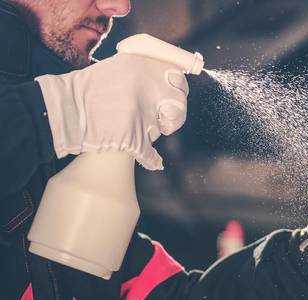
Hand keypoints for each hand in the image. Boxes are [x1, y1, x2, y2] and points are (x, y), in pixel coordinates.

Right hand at [35, 53, 188, 169]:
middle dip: (175, 112)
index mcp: (142, 67)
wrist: (66, 109)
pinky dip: (153, 161)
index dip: (178, 87)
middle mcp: (147, 89)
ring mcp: (142, 115)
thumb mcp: (118, 67)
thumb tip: (165, 78)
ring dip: (159, 130)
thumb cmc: (87, 90)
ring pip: (165, 127)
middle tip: (165, 116)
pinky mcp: (134, 139)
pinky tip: (155, 162)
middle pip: (179, 103)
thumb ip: (142, 72)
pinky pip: (151, 156)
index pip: (177, 76)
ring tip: (145, 128)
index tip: (172, 91)